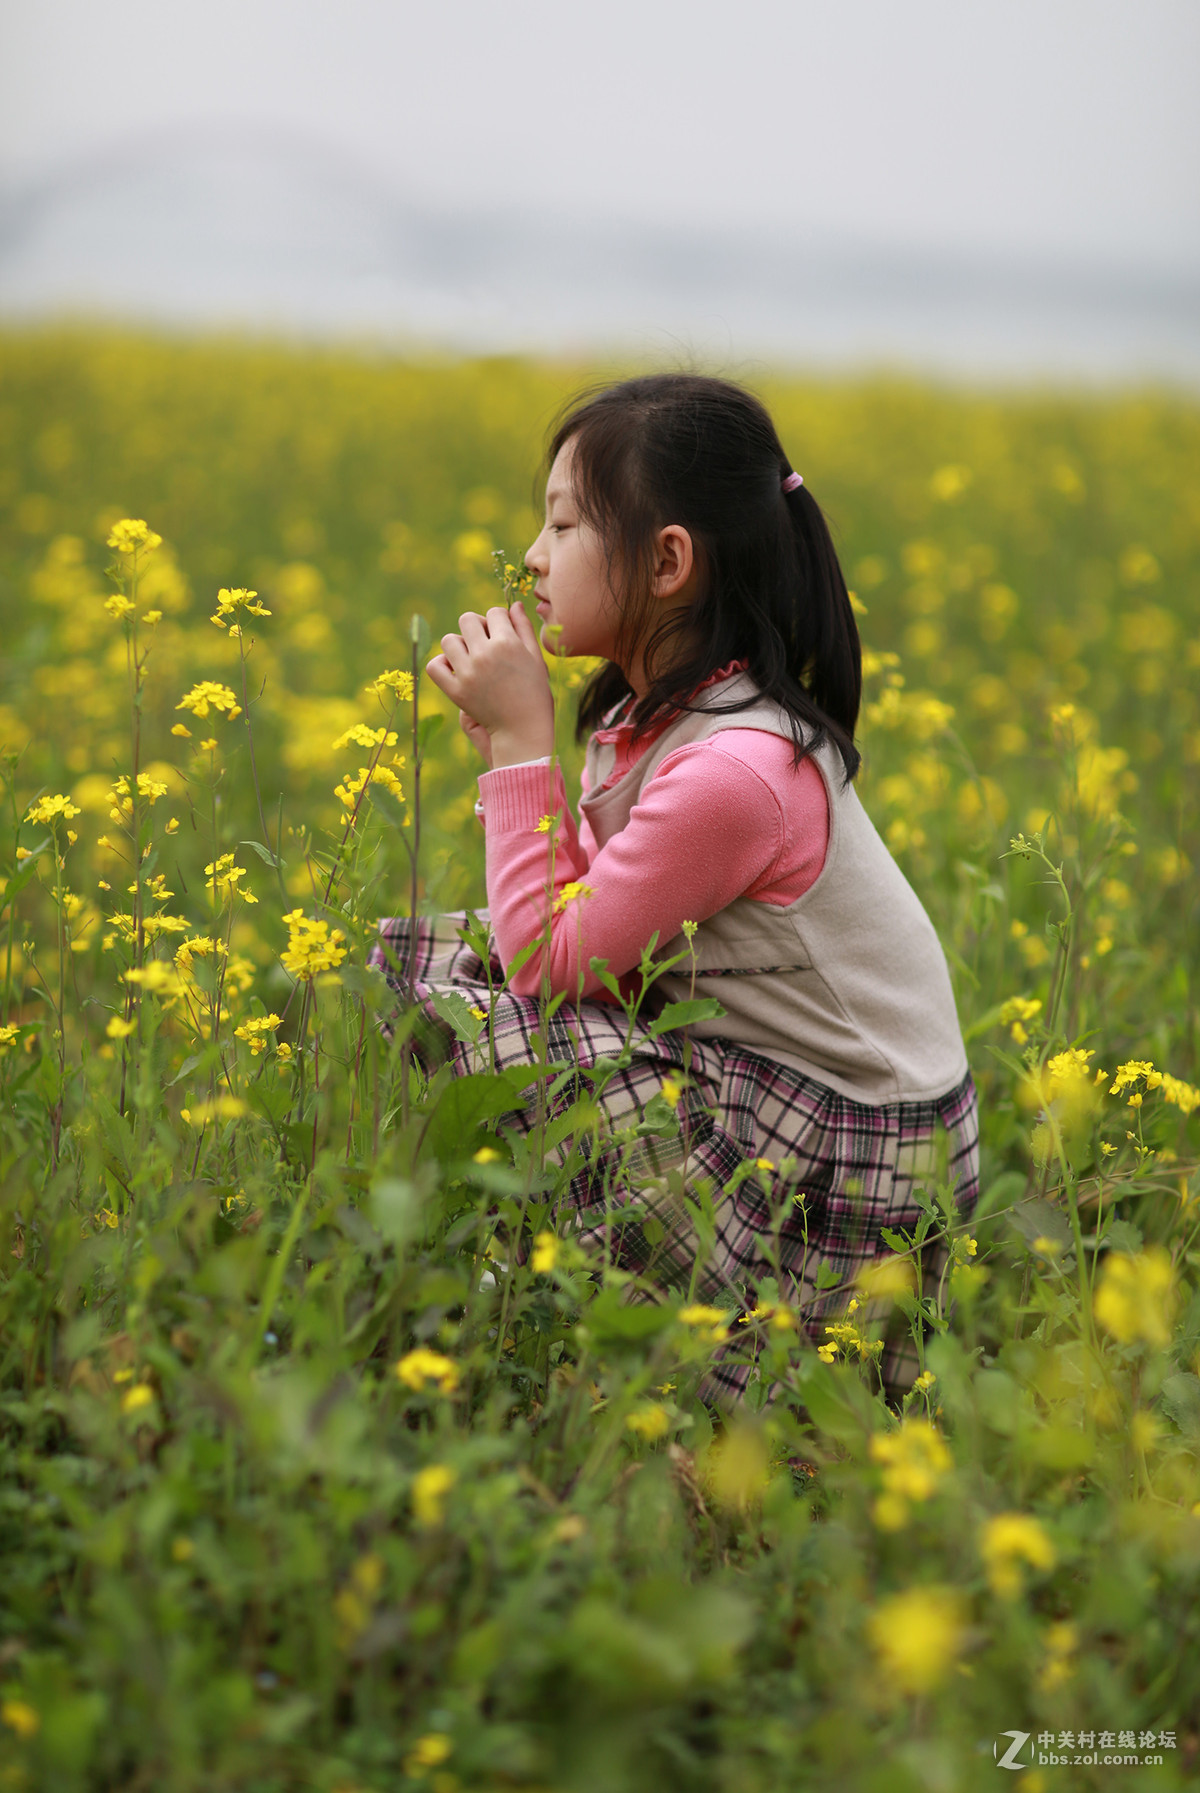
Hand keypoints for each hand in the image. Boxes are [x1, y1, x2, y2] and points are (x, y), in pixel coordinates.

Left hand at [426, 604, 554, 766]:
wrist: (523, 730)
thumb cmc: (535, 693)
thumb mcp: (536, 658)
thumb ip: (524, 628)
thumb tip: (512, 605)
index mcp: (508, 643)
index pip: (494, 612)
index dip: (499, 621)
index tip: (503, 635)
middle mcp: (485, 655)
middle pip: (467, 619)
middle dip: (476, 627)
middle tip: (485, 644)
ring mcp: (468, 674)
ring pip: (449, 640)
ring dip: (458, 645)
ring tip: (471, 659)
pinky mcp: (456, 692)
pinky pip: (435, 666)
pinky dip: (442, 665)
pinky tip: (456, 670)